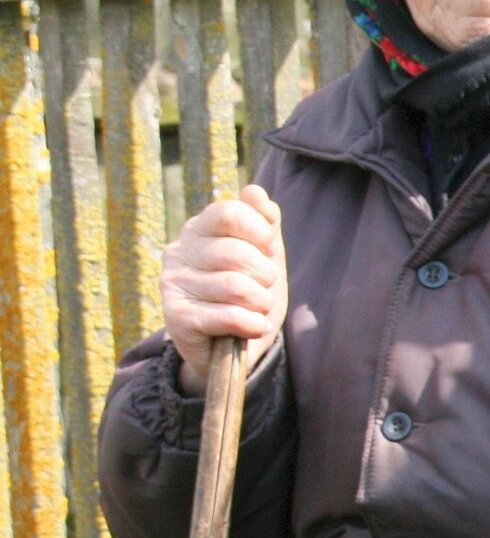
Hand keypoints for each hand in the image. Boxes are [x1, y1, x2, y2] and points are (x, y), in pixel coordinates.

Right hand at [161, 185, 286, 395]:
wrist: (230, 345)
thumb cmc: (249, 292)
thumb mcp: (263, 256)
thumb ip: (263, 223)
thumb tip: (254, 192)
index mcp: (199, 228)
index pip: (229, 213)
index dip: (260, 233)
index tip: (268, 250)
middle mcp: (179, 252)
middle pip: (236, 252)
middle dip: (265, 274)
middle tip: (263, 287)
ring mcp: (173, 285)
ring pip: (236, 287)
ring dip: (260, 303)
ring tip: (256, 308)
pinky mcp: (176, 318)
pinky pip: (229, 316)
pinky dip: (252, 324)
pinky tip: (252, 326)